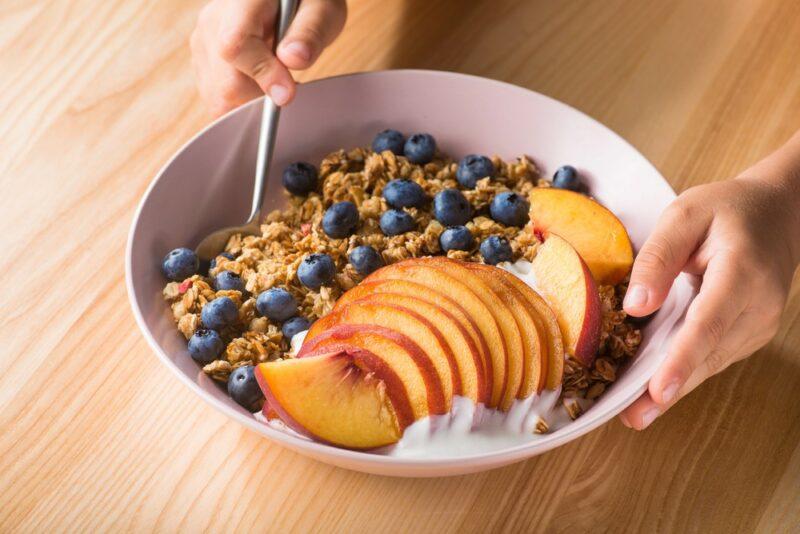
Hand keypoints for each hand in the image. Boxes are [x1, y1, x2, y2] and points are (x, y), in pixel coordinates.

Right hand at [190, 0, 346, 115]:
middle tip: (286, 83)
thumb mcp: (322, 10)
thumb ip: (310, 32)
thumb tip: (293, 59)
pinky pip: (216, 98)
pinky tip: (259, 82)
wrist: (286, 1)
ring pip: (217, 97)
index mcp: (242, 1)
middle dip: (260, 96)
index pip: (235, 44)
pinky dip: (240, 102)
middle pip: (225, 82)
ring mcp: (203, 40)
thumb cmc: (306, 2)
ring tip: (273, 78)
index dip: (262, 74)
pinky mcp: (203, 59)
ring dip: (249, 102)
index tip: (288, 92)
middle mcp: (214, 20)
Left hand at [619, 135, 799, 429]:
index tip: (659, 390)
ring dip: (673, 388)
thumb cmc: (725, 211)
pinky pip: (712, 357)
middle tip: (631, 418)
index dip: (682, 359)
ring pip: (710, 363)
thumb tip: (636, 306)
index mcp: (741, 273)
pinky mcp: (748, 334)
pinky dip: (684, 373)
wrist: (776, 214)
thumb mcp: (684, 215)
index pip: (708, 322)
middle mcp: (757, 307)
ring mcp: (758, 325)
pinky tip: (652, 390)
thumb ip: (658, 257)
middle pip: (708, 354)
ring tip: (633, 414)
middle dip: (669, 388)